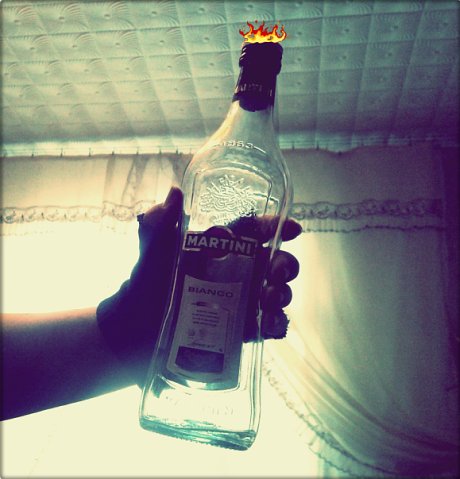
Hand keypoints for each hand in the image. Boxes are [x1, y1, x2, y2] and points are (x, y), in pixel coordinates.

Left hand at [97, 187, 300, 382]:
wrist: (133, 331)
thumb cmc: (144, 285)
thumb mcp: (152, 254)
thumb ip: (160, 226)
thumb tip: (175, 192)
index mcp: (221, 248)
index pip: (255, 231)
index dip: (276, 227)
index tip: (292, 228)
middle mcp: (236, 272)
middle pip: (275, 262)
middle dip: (286, 265)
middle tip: (276, 273)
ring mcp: (241, 301)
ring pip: (276, 293)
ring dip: (282, 294)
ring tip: (269, 299)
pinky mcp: (241, 329)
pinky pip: (266, 325)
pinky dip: (275, 324)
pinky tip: (269, 325)